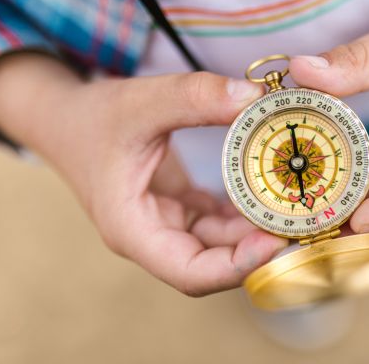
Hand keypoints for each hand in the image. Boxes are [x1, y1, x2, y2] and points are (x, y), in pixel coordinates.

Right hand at [0, 54, 287, 295]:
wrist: (66, 119)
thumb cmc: (92, 117)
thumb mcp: (140, 102)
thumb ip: (194, 97)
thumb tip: (253, 98)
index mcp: (133, 230)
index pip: (190, 272)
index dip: (237, 265)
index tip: (275, 239)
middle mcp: (152, 237)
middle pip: (214, 264)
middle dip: (258, 248)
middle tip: (303, 221)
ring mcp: (166, 225)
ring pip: (220, 244)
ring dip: (257, 230)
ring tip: (297, 206)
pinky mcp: (178, 211)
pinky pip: (218, 223)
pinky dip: (245, 212)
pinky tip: (271, 192)